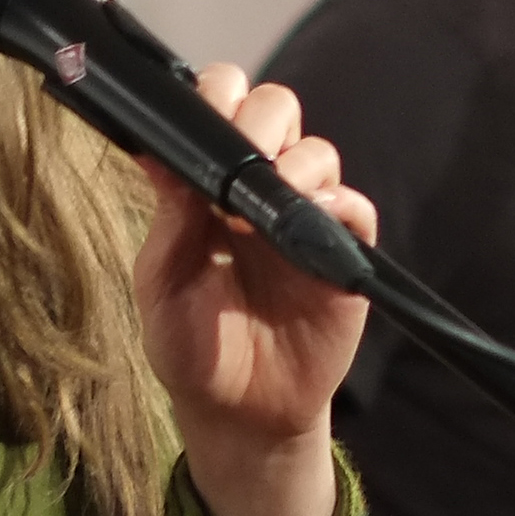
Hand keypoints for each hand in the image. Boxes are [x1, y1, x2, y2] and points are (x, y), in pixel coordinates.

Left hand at [133, 65, 374, 515]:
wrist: (240, 415)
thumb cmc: (193, 350)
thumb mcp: (162, 286)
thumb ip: (168, 221)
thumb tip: (159, 154)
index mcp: (210, 186)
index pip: (220, 108)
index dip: (213, 100)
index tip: (198, 125)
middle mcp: (261, 189)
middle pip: (275, 109)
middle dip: (256, 118)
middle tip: (240, 154)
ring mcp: (305, 218)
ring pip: (317, 151)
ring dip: (294, 162)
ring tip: (268, 201)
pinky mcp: (342, 254)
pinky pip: (354, 208)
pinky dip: (337, 204)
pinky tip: (310, 220)